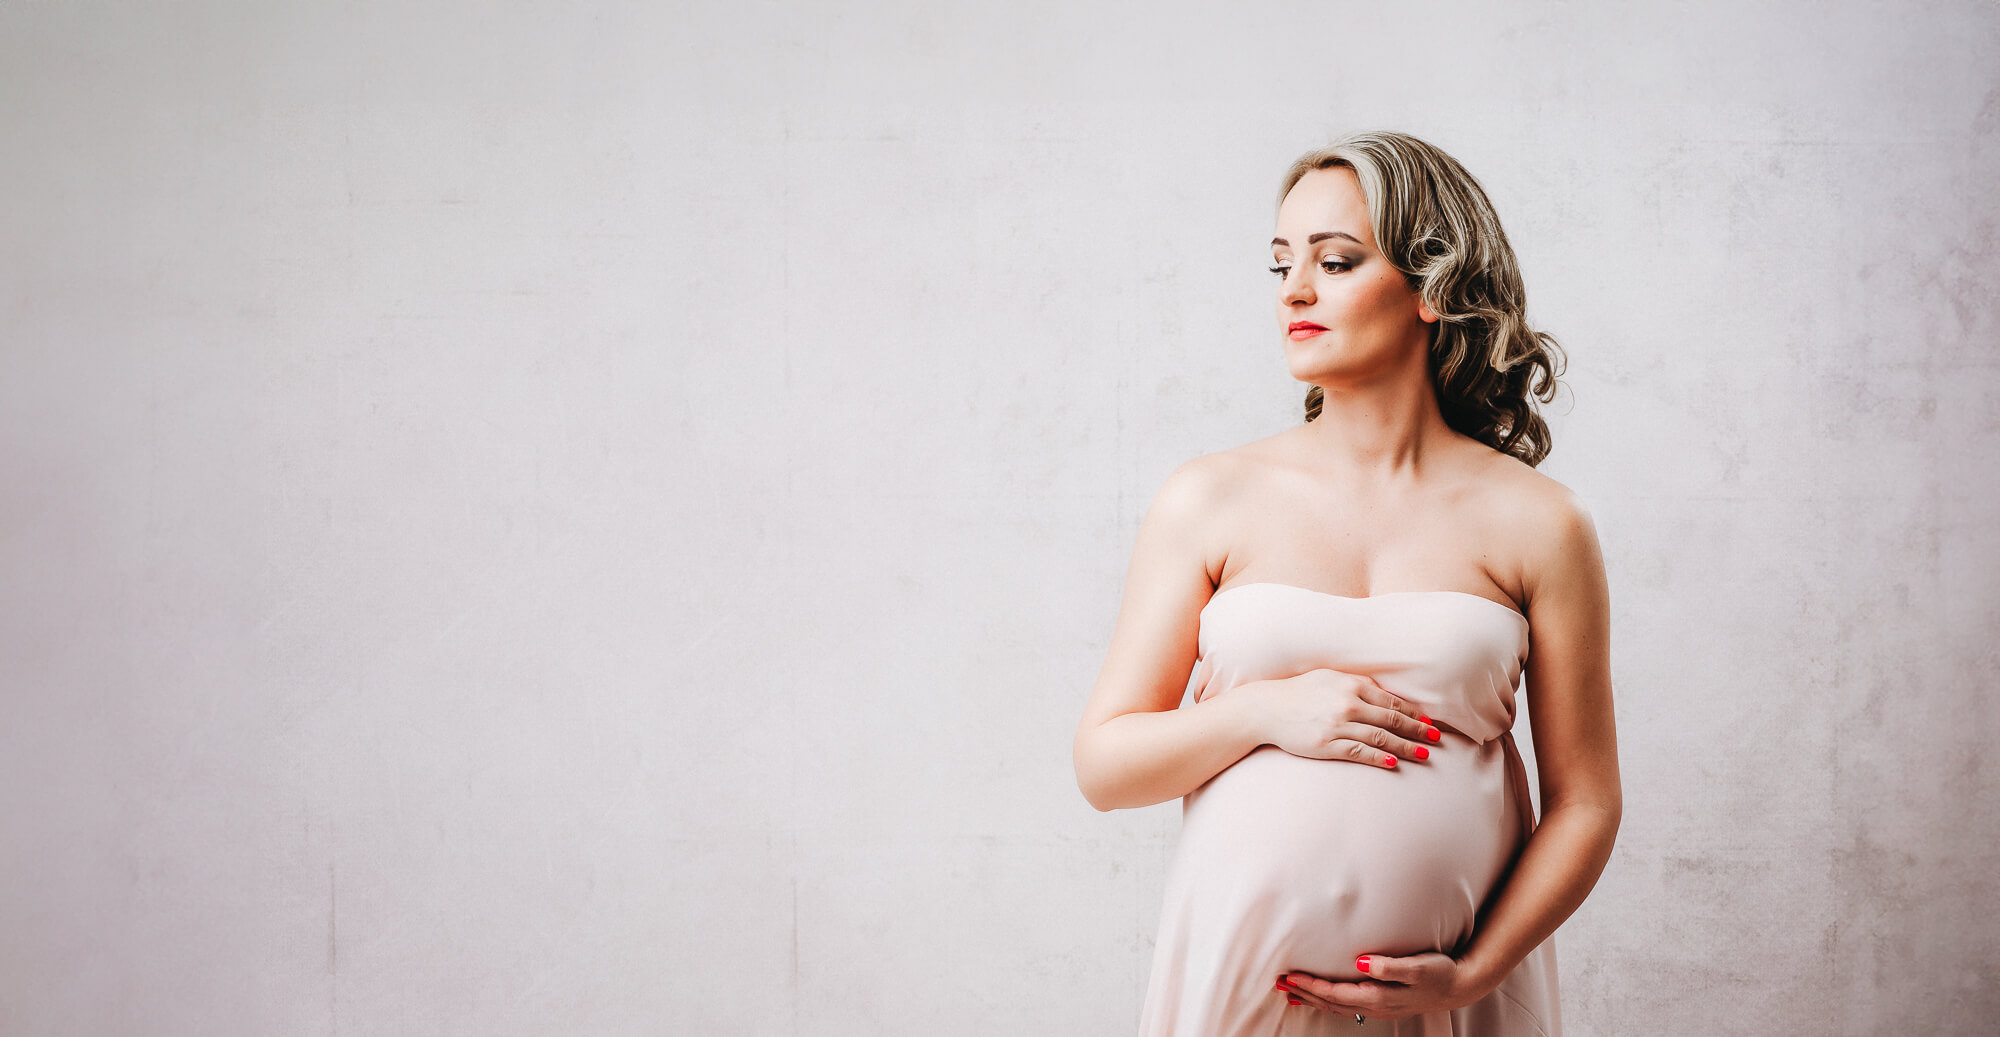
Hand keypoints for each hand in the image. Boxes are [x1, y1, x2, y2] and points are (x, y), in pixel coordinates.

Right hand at [1252, 668, 1440, 767]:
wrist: (1267, 709)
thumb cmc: (1298, 692)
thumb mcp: (1328, 678)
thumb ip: (1356, 684)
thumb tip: (1383, 693)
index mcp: (1350, 684)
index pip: (1391, 700)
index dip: (1413, 713)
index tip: (1429, 722)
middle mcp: (1347, 703)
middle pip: (1392, 719)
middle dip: (1417, 730)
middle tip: (1436, 739)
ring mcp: (1338, 725)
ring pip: (1381, 737)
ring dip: (1405, 747)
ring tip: (1423, 755)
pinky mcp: (1327, 744)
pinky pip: (1360, 752)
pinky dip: (1379, 757)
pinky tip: (1393, 763)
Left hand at [1275, 952, 1487, 1018]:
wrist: (1459, 987)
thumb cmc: (1439, 973)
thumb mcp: (1417, 967)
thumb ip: (1389, 966)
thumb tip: (1361, 962)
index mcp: (1378, 996)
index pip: (1335, 993)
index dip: (1311, 986)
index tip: (1290, 977)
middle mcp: (1375, 1005)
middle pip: (1331, 1002)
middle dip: (1304, 993)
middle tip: (1278, 983)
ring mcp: (1378, 1007)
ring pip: (1337, 1007)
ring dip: (1312, 999)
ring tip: (1290, 994)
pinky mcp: (1382, 1003)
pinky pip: (1347, 1006)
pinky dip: (1328, 1002)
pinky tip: (1322, 998)